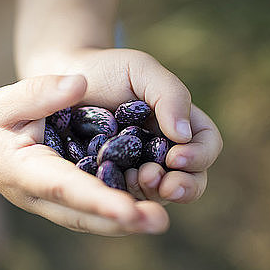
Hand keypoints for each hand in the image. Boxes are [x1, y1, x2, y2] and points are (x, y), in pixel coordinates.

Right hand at [0, 74, 168, 235]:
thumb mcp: (7, 100)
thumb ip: (39, 92)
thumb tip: (80, 84)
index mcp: (24, 171)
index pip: (63, 187)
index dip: (96, 199)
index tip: (129, 209)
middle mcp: (37, 196)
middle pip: (81, 215)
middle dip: (119, 222)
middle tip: (158, 222)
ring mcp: (49, 204)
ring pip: (87, 220)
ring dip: (123, 225)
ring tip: (157, 220)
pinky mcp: (61, 202)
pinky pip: (88, 214)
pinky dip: (114, 216)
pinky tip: (143, 209)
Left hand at [60, 48, 222, 204]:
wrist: (62, 81)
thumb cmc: (107, 70)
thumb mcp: (141, 70)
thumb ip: (170, 95)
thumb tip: (184, 135)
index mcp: (181, 124)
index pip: (207, 145)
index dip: (199, 155)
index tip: (175, 157)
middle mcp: (165, 151)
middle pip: (193, 180)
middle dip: (184, 186)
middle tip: (162, 183)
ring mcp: (141, 170)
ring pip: (161, 194)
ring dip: (155, 194)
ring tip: (136, 180)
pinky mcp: (114, 184)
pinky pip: (127, 199)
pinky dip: (126, 198)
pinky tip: (113, 189)